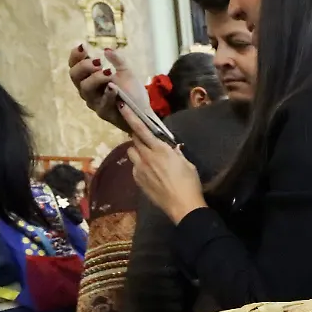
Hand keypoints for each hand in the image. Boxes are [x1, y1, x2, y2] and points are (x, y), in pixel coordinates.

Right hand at [67, 44, 143, 132]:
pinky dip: (108, 94)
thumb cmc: (130, 91)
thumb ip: (118, 60)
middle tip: (98, 62)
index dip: (75, 56)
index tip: (83, 46)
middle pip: (75, 76)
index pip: (74, 65)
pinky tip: (113, 87)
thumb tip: (108, 50)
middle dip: (84, 66)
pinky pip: (102, 103)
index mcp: (89, 77)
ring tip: (108, 72)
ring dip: (96, 78)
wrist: (142, 111)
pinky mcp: (104, 112)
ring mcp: (94, 101)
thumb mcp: (126, 72)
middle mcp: (87, 89)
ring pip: (86, 89)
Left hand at [120, 99, 205, 223]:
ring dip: (137, 151)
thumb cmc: (190, 183)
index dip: (130, 117)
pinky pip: (134, 167)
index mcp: (160, 150)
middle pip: (134, 139)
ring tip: (147, 157)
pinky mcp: (138, 180)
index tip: (122, 106)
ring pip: (131, 153)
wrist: (182, 206)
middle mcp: (146, 157)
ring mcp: (139, 169)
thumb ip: (175, 153)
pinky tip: (151, 173)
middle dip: (137, 136)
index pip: (141, 129)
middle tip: (145, 138)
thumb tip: (171, 149)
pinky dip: (140, 166)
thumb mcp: (187, 163)